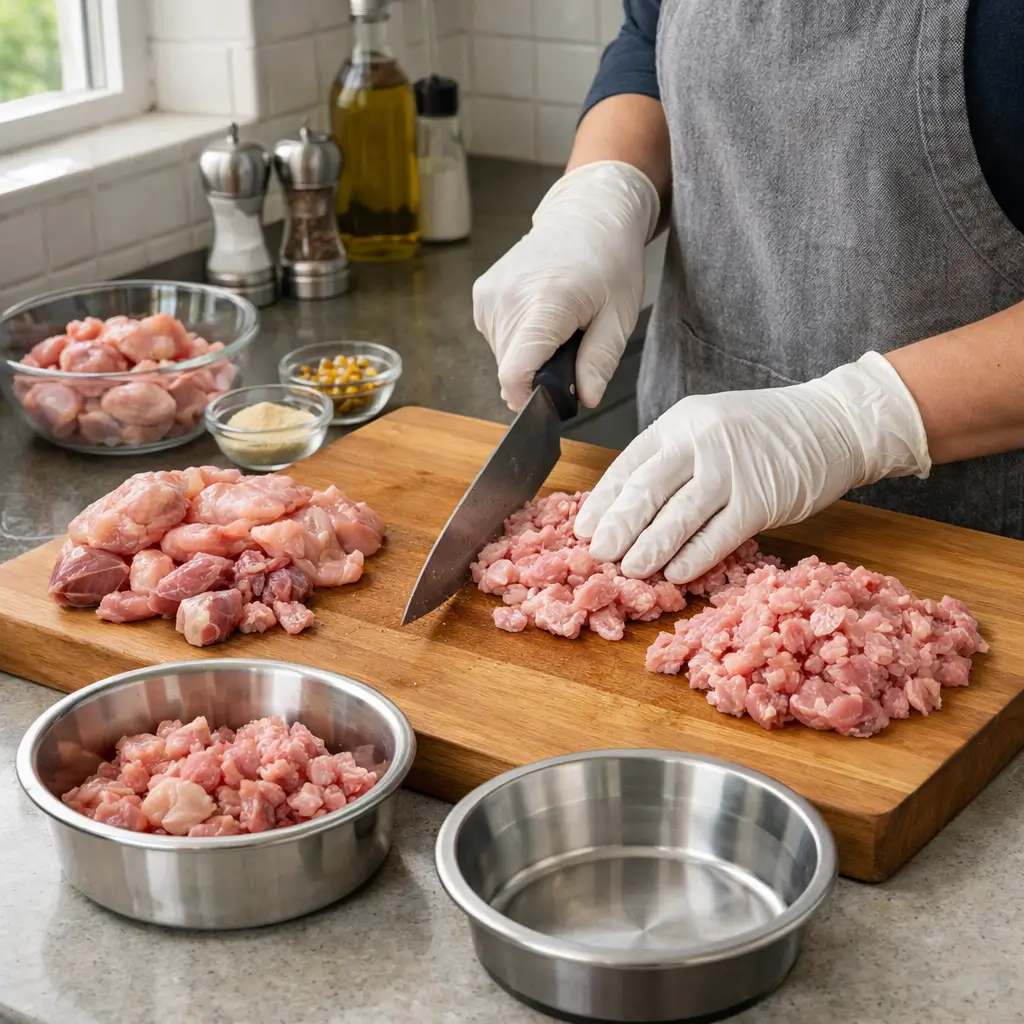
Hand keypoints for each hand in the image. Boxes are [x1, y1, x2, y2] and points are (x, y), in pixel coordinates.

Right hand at [472, 161, 659, 410]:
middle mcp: (507, 299)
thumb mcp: (619, 316)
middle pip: (510, 369)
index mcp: (544, 303)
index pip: (513, 372)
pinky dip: (518, 339)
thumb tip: (586, 399)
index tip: (547, 401)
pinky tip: (539, 316)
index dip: (528, 397)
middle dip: (539, 375)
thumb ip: (600, 361)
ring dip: (529, 356)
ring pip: (502, 356)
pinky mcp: (481, 294)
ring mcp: (488, 296)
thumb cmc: (608, 261)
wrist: (587, 215)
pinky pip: (496, 337)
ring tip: (557, 326)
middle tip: (571, 349)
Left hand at [574, 353, 931, 582]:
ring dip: (650, 547)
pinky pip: (718, 535)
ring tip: (630, 569)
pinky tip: (675, 574)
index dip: (604, 501)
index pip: (629, 464)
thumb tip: (626, 509)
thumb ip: (672, 460)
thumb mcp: (707, 427)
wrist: (834, 422)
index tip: (583, 529)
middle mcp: (701, 442)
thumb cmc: (764, 431)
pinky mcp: (761, 499)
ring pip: (679, 516)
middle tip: (597, 554)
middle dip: (618, 526)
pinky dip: (694, 557)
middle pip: (647, 490)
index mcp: (679, 423)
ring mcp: (732, 470)